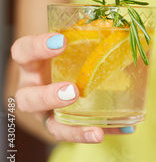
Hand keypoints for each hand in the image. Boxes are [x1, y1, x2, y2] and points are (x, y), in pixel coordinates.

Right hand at [11, 33, 133, 142]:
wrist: (64, 75)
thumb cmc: (69, 56)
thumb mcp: (71, 46)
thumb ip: (87, 38)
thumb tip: (126, 28)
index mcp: (31, 64)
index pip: (23, 52)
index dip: (38, 46)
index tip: (62, 41)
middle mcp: (32, 90)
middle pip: (28, 98)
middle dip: (49, 96)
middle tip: (72, 91)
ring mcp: (45, 113)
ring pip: (50, 126)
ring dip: (73, 130)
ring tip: (96, 132)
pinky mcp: (63, 127)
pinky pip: (81, 134)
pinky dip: (105, 131)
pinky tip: (126, 129)